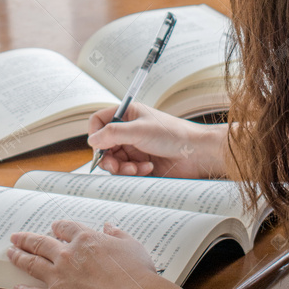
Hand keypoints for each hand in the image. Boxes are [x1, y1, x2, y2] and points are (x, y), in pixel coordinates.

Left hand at [8, 221, 167, 288]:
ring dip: (19, 257)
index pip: (64, 228)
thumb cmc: (137, 273)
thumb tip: (109, 226)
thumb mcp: (131, 245)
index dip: (57, 227)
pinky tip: (16, 288)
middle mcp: (67, 254)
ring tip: (10, 253)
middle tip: (16, 237)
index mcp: (85, 239)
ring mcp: (58, 276)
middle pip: (40, 242)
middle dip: (26, 239)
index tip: (53, 228)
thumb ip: (117, 234)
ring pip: (31, 263)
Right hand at [87, 102, 225, 178]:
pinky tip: (147, 169)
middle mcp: (129, 131)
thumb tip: (92, 140)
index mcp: (128, 115)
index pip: (99, 121)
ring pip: (114, 161)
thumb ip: (112, 133)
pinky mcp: (141, 164)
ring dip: (122, 167)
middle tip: (115, 165)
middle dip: (108, 158)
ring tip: (136, 168)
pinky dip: (133, 173)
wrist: (197, 154)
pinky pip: (126, 172)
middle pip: (104, 146)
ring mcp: (135, 148)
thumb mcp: (139, 130)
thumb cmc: (173, 134)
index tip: (98, 146)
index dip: (95, 134)